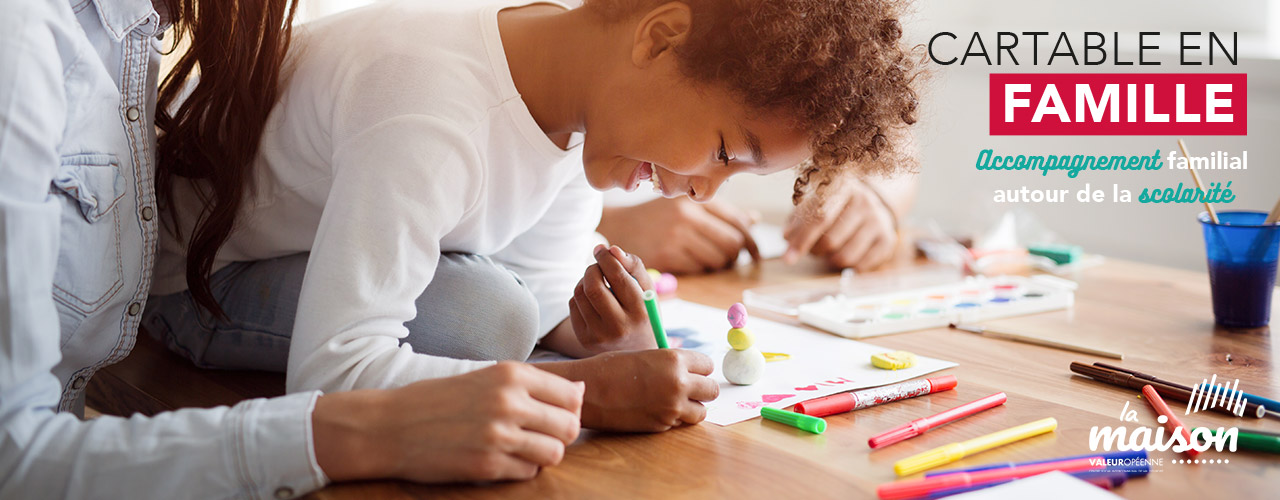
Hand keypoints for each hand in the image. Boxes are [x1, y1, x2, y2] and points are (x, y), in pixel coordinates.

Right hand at [313, 362, 583, 482]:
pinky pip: (528, 473)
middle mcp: (509, 401)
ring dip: (543, 454)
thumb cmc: (439, 400)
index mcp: (510, 374)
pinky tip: (500, 459)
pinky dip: (521, 470)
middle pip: (569, 425)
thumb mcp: (486, 378)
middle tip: (540, 436)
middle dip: (560, 434)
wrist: (390, 426)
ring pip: (555, 452)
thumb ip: (532, 385)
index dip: (568, 409)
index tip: (552, 415)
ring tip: (521, 449)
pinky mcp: (488, 466)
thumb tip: (580, 392)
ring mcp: (499, 435)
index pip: (571, 395)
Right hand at [539, 349, 718, 431]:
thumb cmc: (611, 368)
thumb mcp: (645, 355)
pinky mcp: (662, 425)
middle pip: (711, 390)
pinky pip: (680, 423)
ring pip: (701, 411)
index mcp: (674, 360)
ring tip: (674, 401)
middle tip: (688, 387)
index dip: (699, 368)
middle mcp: (678, 383)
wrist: (588, 391)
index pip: (707, 365)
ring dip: (692, 406)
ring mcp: (671, 407)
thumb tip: (689, 369)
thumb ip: (670, 362)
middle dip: (702, 388)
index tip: (691, 370)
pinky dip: (674, 418)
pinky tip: (656, 409)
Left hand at [569, 244, 656, 353]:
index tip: (602, 250)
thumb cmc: (642, 311)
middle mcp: (620, 327)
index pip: (617, 277)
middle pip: (593, 287)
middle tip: (597, 266)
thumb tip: (610, 249)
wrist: (636, 350)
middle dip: (592, 269)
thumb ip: (633, 265)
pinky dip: (580, 296)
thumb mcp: (646, 288)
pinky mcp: (585, 340)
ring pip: (579, 294)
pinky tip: (592, 301)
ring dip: (585, 281)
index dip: (606, 258)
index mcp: (640, 312)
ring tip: (597, 283)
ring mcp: (600, 336)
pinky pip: (573, 305)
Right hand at [596, 197, 758, 273]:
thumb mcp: (685, 204)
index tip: (754, 253)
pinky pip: (699, 269)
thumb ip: (719, 212)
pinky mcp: (666, 255)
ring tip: (707, 261)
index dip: (751, 241)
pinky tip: (689, 263)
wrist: (615, 225)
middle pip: (732, 243)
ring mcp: (676, 235)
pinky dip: (700, 270)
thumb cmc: (655, 216)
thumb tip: (754, 220)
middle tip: (728, 260)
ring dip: (718, 266)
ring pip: (718, 260)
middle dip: (735, 256)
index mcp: (696, 198)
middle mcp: (688, 214)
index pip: (738, 221)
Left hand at [783, 176, 897, 270]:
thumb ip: (798, 219)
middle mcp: (863, 200)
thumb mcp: (815, 203)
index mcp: (842, 186)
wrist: (872, 203)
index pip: (819, 217)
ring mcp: (878, 220)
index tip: (787, 258)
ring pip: (844, 256)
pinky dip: (847, 266)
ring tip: (830, 250)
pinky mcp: (887, 239)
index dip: (801, 240)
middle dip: (815, 251)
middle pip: (830, 240)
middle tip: (813, 248)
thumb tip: (787, 238)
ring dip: (830, 260)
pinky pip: (860, 265)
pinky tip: (846, 253)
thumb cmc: (834, 205)